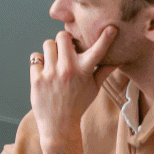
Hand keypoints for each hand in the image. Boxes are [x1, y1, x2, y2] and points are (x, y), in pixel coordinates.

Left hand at [29, 25, 118, 153]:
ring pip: (47, 43)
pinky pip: (35, 57)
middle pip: (63, 36)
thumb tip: (117, 60)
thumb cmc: (78, 105)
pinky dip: (39, 62)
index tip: (111, 28)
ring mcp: (51, 73)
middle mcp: (68, 69)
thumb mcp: (94, 89)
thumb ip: (104, 71)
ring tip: (54, 60)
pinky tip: (44, 72)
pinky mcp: (37, 79)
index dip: (106, 38)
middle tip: (65, 48)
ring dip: (51, 49)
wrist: (58, 125)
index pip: (98, 51)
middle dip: (64, 40)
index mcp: (84, 71)